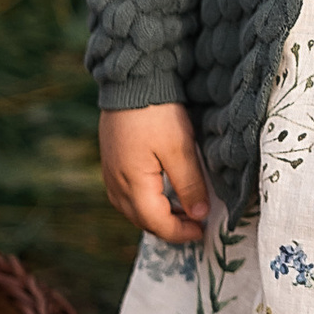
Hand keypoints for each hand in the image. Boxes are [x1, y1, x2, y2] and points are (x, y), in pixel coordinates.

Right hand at [100, 103, 212, 243]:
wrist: (132, 82)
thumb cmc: (156, 113)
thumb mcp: (180, 149)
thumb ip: (189, 185)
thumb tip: (199, 215)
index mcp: (132, 184)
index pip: (157, 223)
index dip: (181, 232)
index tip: (202, 230)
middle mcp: (116, 183)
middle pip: (142, 220)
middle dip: (170, 227)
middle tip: (196, 223)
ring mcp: (110, 174)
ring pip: (132, 210)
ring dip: (157, 216)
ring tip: (183, 210)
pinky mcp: (111, 163)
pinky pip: (126, 196)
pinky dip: (145, 203)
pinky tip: (162, 195)